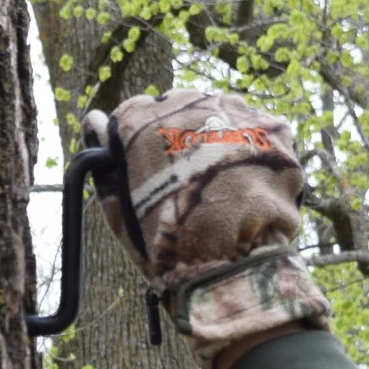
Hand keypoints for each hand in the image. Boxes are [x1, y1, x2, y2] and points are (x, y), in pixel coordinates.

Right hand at [83, 90, 333, 368]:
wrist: (233, 264)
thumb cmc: (167, 242)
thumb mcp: (119, 209)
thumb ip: (104, 162)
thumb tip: (95, 122)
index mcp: (144, 120)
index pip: (136, 113)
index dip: (142, 142)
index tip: (150, 166)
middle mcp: (190, 104)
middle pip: (183, 109)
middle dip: (183, 137)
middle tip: (190, 180)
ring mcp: (236, 111)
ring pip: (224, 116)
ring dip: (221, 141)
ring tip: (224, 187)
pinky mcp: (274, 129)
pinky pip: (261, 133)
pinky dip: (256, 155)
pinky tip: (251, 187)